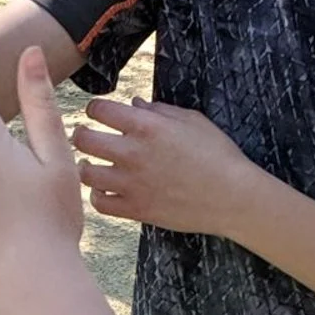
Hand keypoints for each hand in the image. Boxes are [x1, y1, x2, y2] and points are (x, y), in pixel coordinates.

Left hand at [72, 94, 258, 234]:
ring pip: (86, 173)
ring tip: (91, 163)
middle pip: (84, 139)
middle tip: (86, 136)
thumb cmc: (218, 155)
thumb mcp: (192, 121)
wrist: (233, 197)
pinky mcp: (136, 209)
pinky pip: (100, 203)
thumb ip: (159, 110)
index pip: (100, 109)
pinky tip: (104, 189)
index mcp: (147, 126)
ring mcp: (132, 184)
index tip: (99, 113)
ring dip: (85, 165)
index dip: (95, 108)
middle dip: (81, 134)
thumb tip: (134, 104)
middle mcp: (133, 153)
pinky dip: (97, 195)